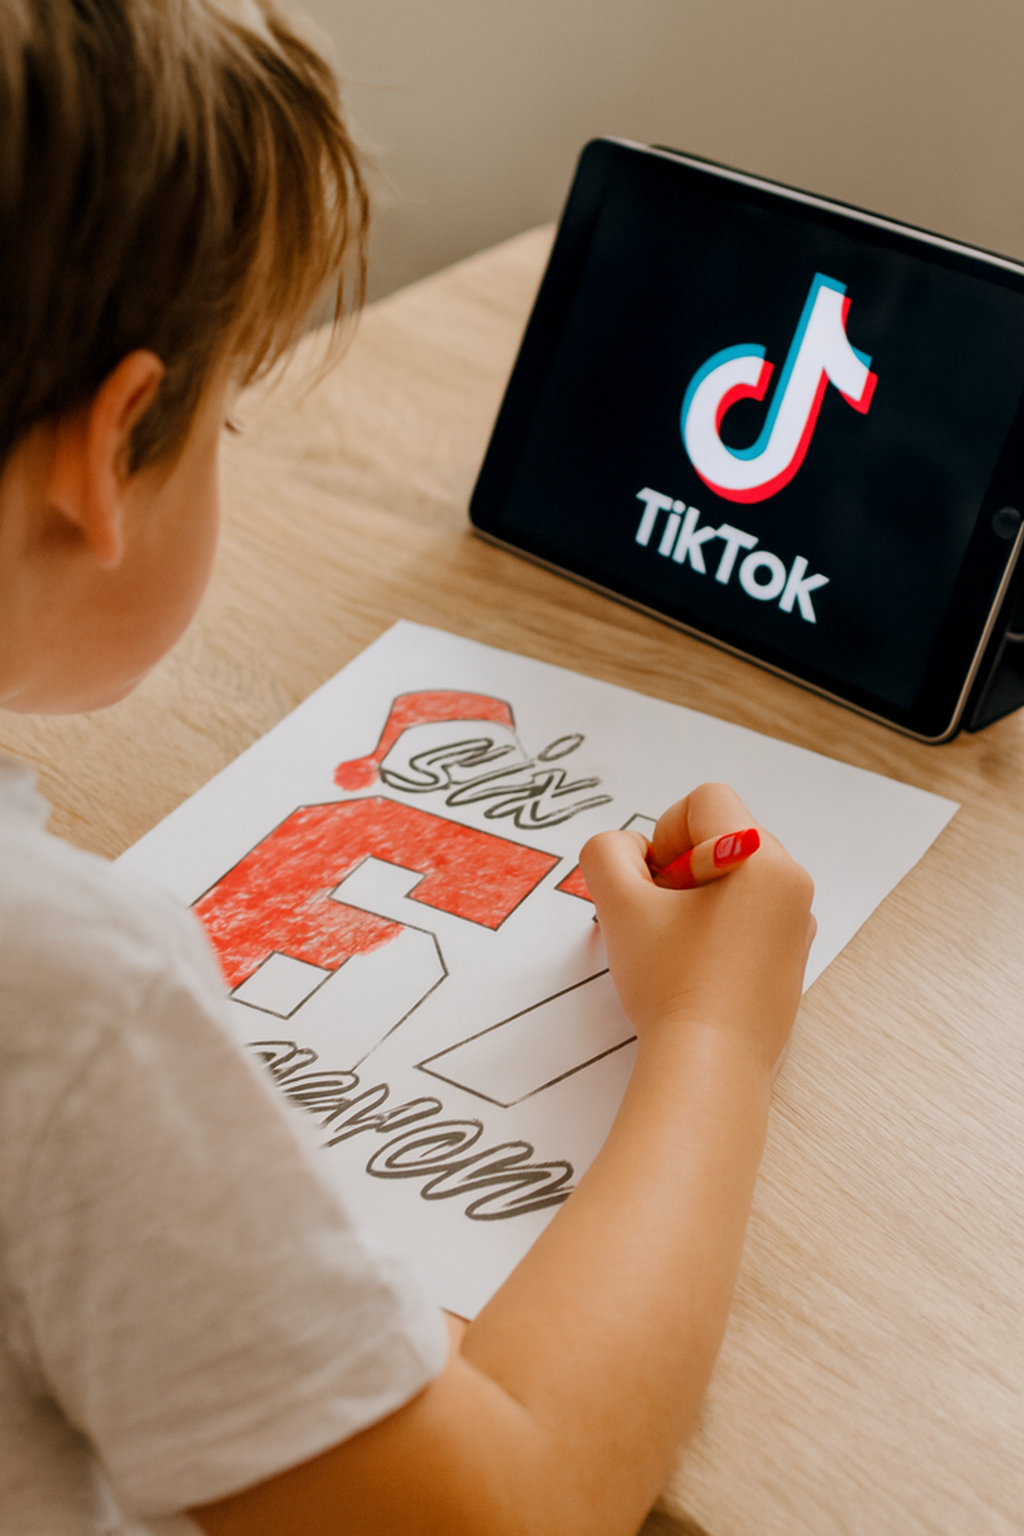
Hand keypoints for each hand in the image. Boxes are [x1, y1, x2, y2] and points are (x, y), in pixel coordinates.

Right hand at [579, 783, 815, 1076]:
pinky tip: (694, 966)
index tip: (654, 885)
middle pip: (721, 835)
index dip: (664, 832)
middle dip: (678, 865)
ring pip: (734, 876)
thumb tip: (629, 850)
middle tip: (657, 914)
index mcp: (762, 859)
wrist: (708, 1066)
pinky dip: (716, 925)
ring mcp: (797, 923)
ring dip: (695, 895)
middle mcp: (791, 883)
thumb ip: (606, 852)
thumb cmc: (673, 985)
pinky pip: (749, 914)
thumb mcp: (620, 905)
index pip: (705, 801)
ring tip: (673, 943)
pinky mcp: (790, 957)